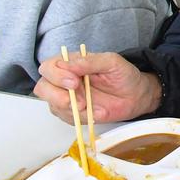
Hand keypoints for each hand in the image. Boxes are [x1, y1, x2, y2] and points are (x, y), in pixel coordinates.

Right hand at [33, 51, 160, 124]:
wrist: (136, 95)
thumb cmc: (124, 75)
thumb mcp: (112, 62)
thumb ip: (90, 61)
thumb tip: (69, 65)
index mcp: (70, 64)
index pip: (48, 67)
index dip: (56, 76)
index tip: (74, 82)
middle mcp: (63, 80)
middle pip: (42, 87)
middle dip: (58, 96)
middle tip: (80, 99)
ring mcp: (66, 98)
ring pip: (52, 105)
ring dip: (71, 109)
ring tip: (90, 105)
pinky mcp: (72, 113)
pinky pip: (66, 118)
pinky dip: (79, 118)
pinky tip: (93, 112)